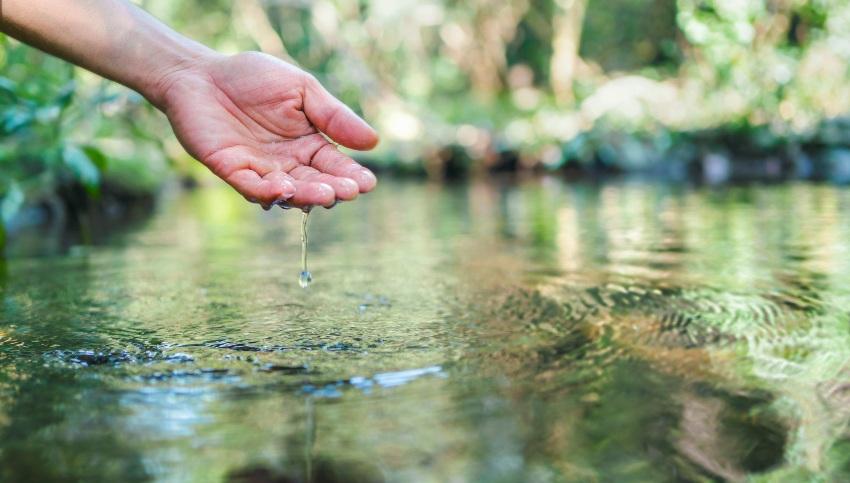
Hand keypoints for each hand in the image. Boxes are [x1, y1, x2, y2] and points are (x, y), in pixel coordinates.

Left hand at [155, 52, 378, 207]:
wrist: (202, 73)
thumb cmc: (252, 78)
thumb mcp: (302, 90)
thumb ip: (333, 116)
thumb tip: (373, 141)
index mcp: (308, 144)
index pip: (335, 166)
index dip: (351, 176)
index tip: (367, 183)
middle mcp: (287, 163)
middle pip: (314, 183)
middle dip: (333, 189)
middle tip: (348, 191)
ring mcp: (260, 170)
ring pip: (287, 191)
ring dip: (306, 196)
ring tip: (326, 194)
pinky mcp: (232, 170)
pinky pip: (252, 187)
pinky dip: (268, 192)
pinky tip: (285, 190)